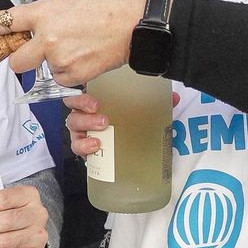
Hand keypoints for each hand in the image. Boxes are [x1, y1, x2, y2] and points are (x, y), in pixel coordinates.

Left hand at [0, 0, 147, 84]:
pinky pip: (61, 77)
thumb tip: (33, 21)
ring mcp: (60, 60)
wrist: (136, 23)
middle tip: (29, 51)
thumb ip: (47, 12)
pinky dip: (68, 70)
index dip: (0, 27)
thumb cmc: (109, 4)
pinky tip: (83, 55)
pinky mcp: (75, 76)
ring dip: (51, 62)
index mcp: (44, 14)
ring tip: (75, 46)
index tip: (0, 30)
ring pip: (42, 70)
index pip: (5, 23)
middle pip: (15, 61)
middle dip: (20, 57)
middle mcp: (47, 39)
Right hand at [64, 91, 179, 156]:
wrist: (129, 146)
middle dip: (86, 118)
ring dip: (85, 133)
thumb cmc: (128, 120)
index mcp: (93, 103)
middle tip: (104, 121)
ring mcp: (83, 134)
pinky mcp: (86, 150)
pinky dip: (84, 148)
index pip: (78, 97)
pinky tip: (95, 148)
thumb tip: (173, 98)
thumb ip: (155, 102)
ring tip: (100, 138)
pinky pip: (78, 149)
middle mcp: (84, 117)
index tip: (96, 104)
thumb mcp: (141, 109)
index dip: (81, 99)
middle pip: (74, 115)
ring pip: (74, 131)